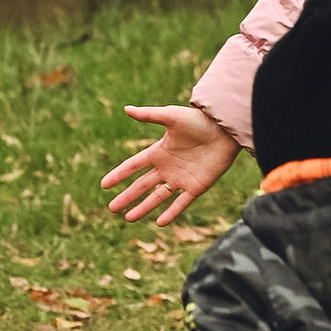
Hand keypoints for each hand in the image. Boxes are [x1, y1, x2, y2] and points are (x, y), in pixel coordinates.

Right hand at [104, 104, 239, 224]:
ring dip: (144, 207)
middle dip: (127, 196)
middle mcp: (168, 167)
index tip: (104, 185)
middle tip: (112, 208)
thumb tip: (126, 109)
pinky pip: (181, 203)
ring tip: (129, 218)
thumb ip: (149, 115)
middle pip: (142, 185)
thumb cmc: (199, 120)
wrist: (225, 129)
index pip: (134, 166)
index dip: (119, 174)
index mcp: (159, 152)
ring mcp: (181, 178)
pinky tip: (159, 222)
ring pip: (158, 197)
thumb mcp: (171, 116)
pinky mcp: (196, 187)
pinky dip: (171, 212)